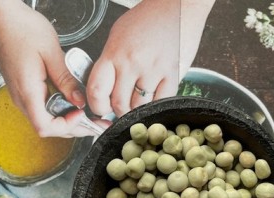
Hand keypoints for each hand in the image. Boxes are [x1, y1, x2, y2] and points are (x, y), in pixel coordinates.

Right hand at [0, 0, 103, 136]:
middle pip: (50, 128)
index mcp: (27, 91)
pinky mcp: (26, 90)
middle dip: (76, 128)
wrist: (2, 16)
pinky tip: (75, 105)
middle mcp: (22, 98)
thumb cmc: (21, 28)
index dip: (66, 126)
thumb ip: (66, 80)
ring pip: (48, 120)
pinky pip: (45, 110)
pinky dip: (62, 112)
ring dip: (70, 122)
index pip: (46, 126)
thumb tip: (80, 101)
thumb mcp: (51, 52)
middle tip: (97, 123)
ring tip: (91, 117)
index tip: (81, 114)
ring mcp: (23, 95)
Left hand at [86, 0, 214, 116]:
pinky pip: (161, 102)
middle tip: (123, 109)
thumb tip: (105, 89)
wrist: (176, 8)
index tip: (101, 109)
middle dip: (119, 112)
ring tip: (139, 102)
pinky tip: (154, 97)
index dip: (97, 106)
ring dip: (138, 111)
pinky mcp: (172, 75)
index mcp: (114, 53)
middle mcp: (132, 63)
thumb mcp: (118, 37)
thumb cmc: (148, 20)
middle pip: (119, 104)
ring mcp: (153, 70)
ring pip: (140, 107)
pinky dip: (156, 106)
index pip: (97, 90)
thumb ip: (110, 63)